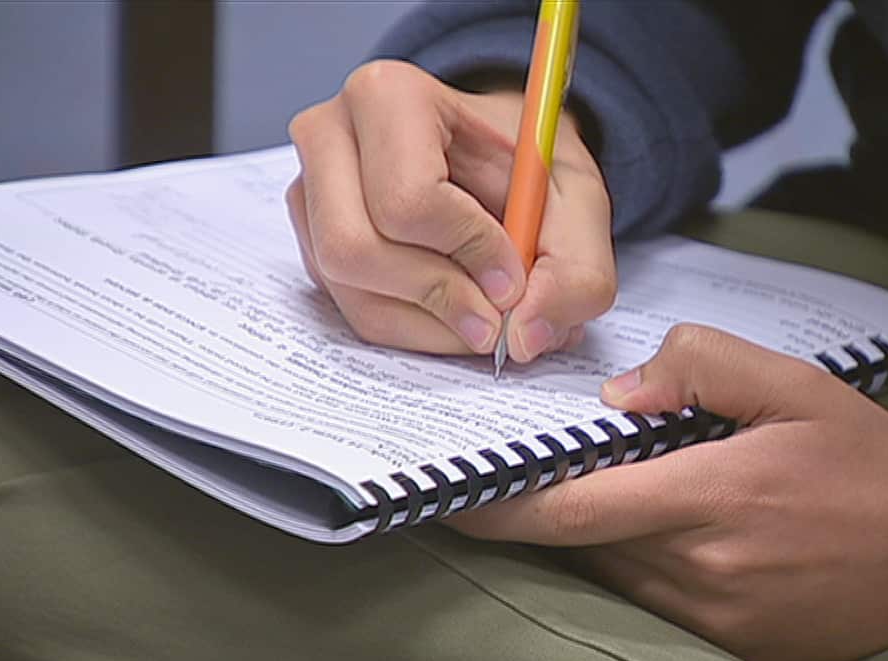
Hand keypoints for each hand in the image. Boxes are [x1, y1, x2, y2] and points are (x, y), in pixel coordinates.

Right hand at [285, 59, 614, 360]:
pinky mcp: (312, 243)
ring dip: (428, 323)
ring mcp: (308, 193)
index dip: (468, 253)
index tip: (513, 278)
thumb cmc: (525, 167)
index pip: (407, 199)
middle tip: (496, 318)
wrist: (496, 160)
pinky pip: (350, 310)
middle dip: (438, 298)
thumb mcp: (578, 203)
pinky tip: (454, 311)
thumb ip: (575, 270)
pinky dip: (412, 328)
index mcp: (387, 97)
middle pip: (356, 249)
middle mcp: (328, 137)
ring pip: (349, 289)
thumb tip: (524, 336)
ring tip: (484, 317)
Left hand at [445, 324, 887, 660]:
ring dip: (588, 538)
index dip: (503, 506)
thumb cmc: (865, 463)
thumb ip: (701, 366)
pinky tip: (647, 534)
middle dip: (542, 512)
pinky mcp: (731, 644)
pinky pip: (649, 604)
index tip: (454, 492)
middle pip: (582, 545)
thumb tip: (618, 399)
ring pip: (610, 576)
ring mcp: (714, 617)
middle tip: (515, 475)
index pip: (575, 511)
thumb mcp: (794, 386)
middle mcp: (702, 568)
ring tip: (591, 495)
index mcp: (712, 496)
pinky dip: (628, 568)